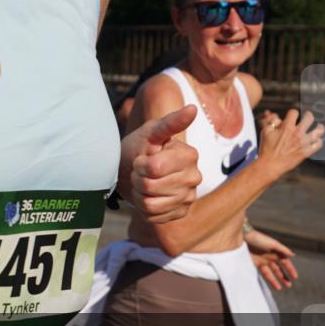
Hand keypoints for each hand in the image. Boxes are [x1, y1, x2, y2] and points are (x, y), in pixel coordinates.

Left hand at [121, 105, 202, 222]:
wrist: (130, 169)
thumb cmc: (140, 148)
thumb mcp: (150, 132)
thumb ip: (170, 123)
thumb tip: (193, 108)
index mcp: (190, 155)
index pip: (154, 168)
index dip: (140, 164)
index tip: (142, 158)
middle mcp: (194, 177)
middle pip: (150, 186)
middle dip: (137, 178)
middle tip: (140, 171)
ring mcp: (188, 197)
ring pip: (150, 204)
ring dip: (139, 193)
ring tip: (142, 183)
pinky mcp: (180, 213)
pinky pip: (153, 217)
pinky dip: (143, 207)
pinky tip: (146, 196)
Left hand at [247, 228, 297, 290]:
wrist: (243, 237)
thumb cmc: (258, 238)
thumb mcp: (272, 243)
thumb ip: (283, 250)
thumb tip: (293, 255)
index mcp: (276, 252)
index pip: (285, 262)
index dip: (290, 270)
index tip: (295, 277)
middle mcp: (270, 257)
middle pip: (278, 269)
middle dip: (284, 277)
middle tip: (289, 285)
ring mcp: (262, 261)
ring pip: (271, 273)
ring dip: (275, 280)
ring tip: (279, 288)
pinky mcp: (254, 263)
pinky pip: (262, 272)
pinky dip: (266, 278)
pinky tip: (270, 284)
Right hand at [257, 109, 323, 178]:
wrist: (270, 164)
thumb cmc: (266, 148)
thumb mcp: (266, 131)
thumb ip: (271, 121)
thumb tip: (276, 115)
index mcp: (286, 127)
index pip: (294, 112)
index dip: (292, 113)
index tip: (292, 115)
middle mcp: (297, 133)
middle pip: (309, 118)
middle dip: (308, 115)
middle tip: (308, 116)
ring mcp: (303, 142)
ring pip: (319, 131)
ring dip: (319, 127)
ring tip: (319, 127)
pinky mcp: (307, 151)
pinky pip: (319, 144)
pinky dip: (318, 141)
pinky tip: (316, 140)